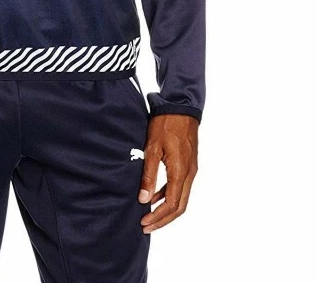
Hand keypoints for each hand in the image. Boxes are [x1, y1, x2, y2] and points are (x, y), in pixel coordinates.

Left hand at [138, 114, 198, 232]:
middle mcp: (189, 174)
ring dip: (166, 209)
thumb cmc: (165, 124)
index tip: (144, 223)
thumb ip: (149, 175)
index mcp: (181, 172)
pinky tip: (155, 196)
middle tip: (146, 226)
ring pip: (182, 198)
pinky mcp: (189, 164)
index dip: (158, 217)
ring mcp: (191, 169)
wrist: (181, 107)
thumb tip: (143, 198)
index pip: (172, 205)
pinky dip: (169, 195)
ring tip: (149, 215)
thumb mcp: (152, 148)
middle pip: (179, 207)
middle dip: (163, 219)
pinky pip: (181, 187)